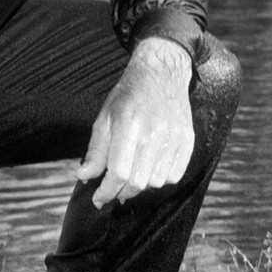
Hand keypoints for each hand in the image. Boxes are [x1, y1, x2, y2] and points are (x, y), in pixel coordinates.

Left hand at [76, 39, 194, 209]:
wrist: (162, 73)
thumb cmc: (129, 96)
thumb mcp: (105, 118)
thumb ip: (96, 151)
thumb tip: (84, 177)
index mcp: (129, 124)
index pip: (118, 171)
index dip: (106, 191)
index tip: (98, 198)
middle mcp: (154, 132)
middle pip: (138, 182)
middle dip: (121, 192)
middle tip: (113, 191)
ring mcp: (174, 137)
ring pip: (156, 182)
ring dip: (141, 186)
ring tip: (131, 175)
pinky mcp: (187, 140)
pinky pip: (174, 175)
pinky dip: (159, 179)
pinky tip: (149, 168)